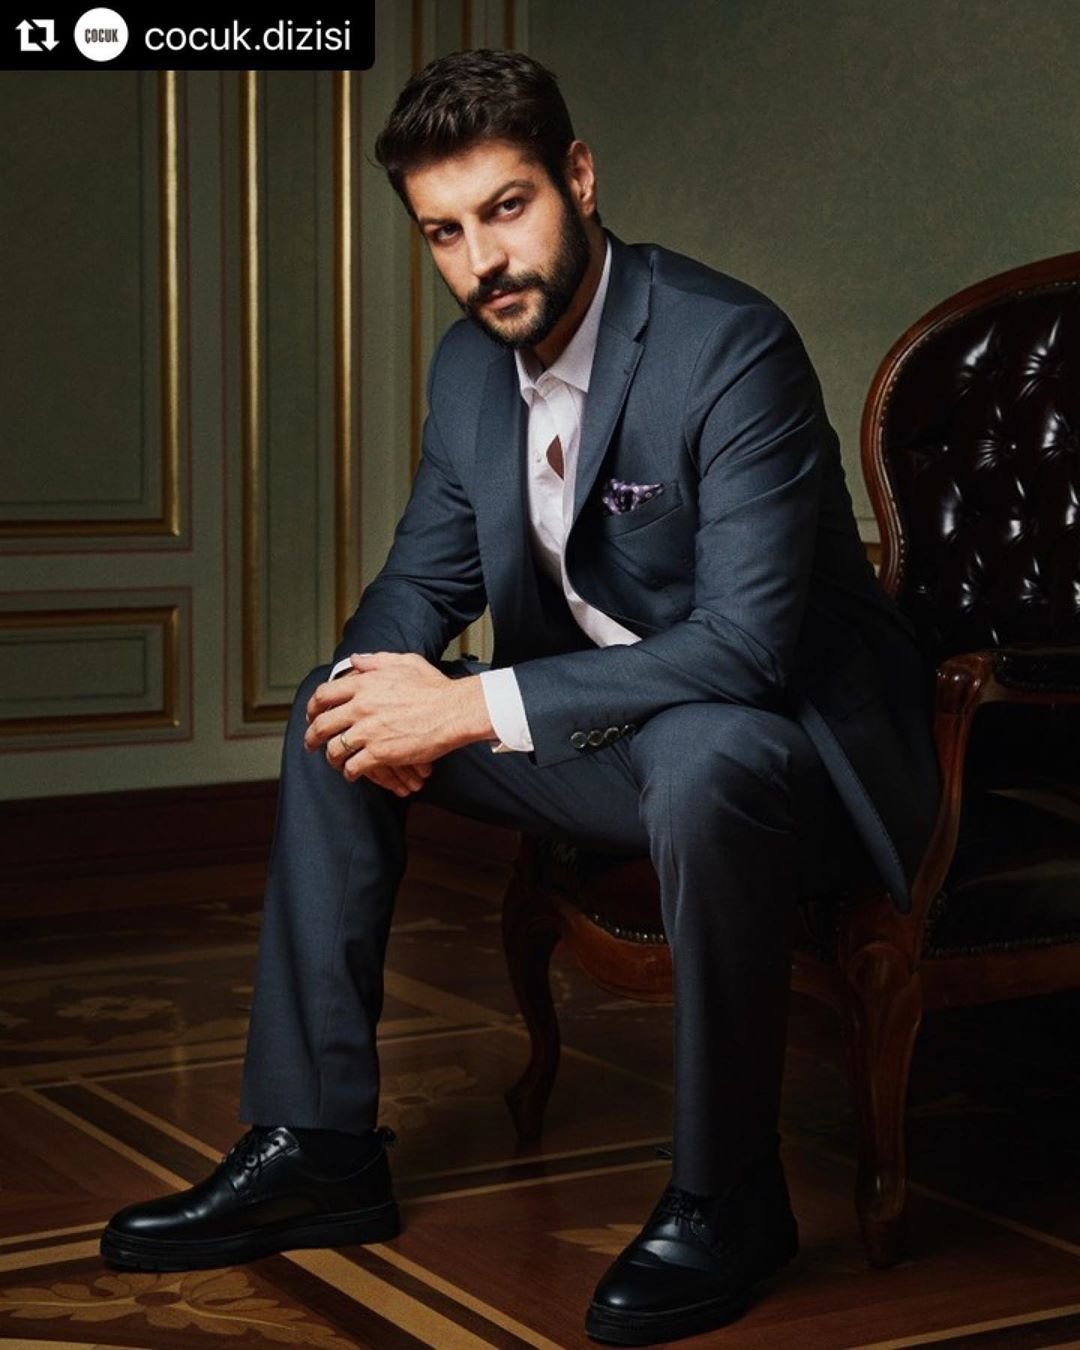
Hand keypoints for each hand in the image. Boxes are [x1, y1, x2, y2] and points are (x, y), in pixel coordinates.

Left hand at [304, 652, 493, 786]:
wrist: (453, 711)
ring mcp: (369, 731)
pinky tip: (353, 773)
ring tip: (335, 761)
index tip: (311, 716)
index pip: (323, 695)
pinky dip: (350, 772)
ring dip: (331, 758)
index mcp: (364, 684)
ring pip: (334, 749)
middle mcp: (361, 707)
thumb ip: (375, 661)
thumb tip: (356, 660)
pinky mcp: (380, 753)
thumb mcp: (405, 662)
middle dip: (311, 737)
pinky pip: (353, 767)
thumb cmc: (434, 687)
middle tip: (311, 743)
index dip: (312, 708)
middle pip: (321, 725)